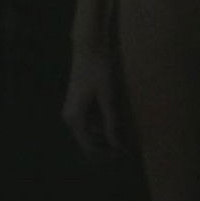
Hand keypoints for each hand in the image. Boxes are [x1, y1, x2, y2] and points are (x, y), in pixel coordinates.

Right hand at [61, 41, 130, 160]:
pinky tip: (117, 116)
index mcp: (75, 118)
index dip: (108, 154)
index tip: (125, 154)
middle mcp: (70, 117)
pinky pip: (91, 121)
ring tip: (126, 129)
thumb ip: (111, 122)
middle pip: (90, 142)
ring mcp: (73, 111)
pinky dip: (104, 122)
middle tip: (128, 144)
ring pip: (92, 132)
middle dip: (108, 145)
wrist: (89, 47)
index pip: (90, 148)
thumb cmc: (99, 70)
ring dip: (107, 133)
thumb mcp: (108, 97)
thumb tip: (116, 145)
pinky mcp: (78, 104)